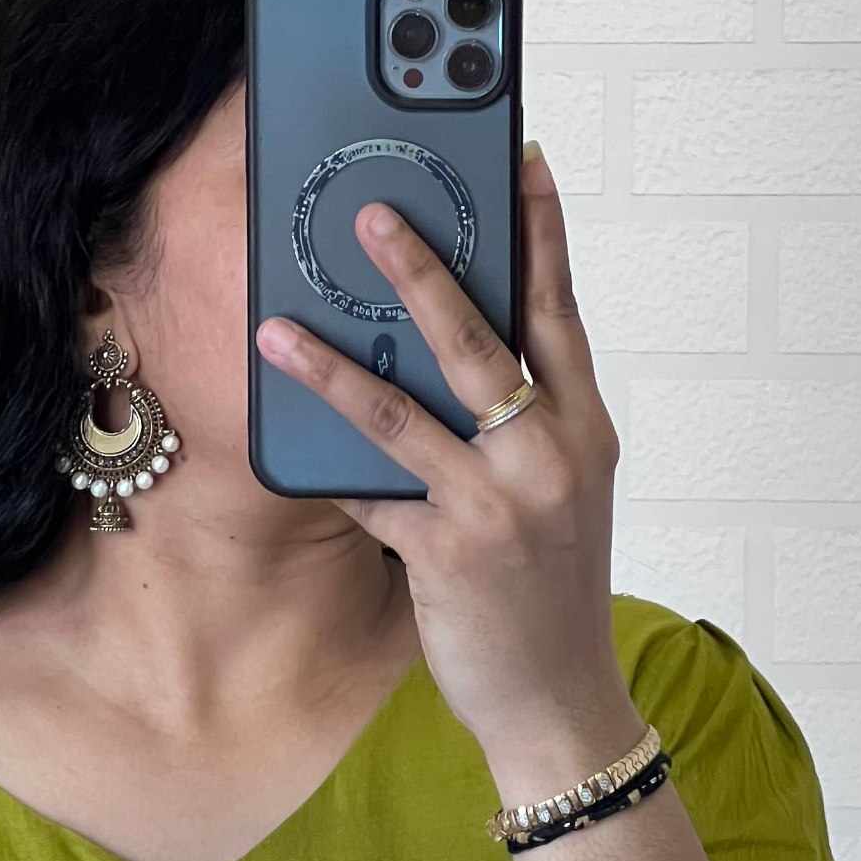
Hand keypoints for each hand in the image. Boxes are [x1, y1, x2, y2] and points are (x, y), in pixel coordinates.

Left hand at [255, 143, 637, 776]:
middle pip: (478, 339)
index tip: (522, 158)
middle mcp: (549, 455)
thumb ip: (522, 426)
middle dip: (421, 268)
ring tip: (276, 326)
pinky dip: (328, 470)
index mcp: (585, 429)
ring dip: (330, 366)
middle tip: (371, 212)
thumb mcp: (560, 494)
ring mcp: (499, 504)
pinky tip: (281, 439)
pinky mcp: (449, 554)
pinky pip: (371, 495)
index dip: (541, 233)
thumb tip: (454, 356)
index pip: (560, 312)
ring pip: (402, 412)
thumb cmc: (550, 591)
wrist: (561, 702)